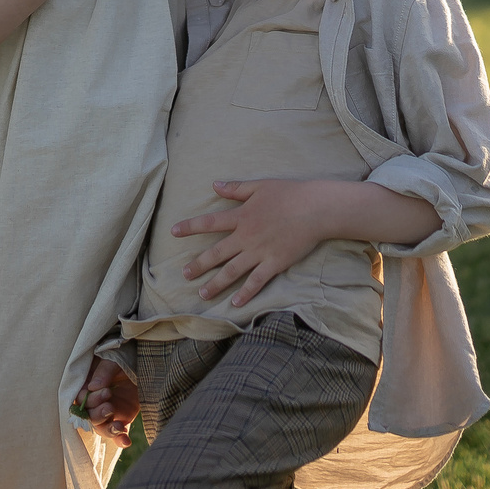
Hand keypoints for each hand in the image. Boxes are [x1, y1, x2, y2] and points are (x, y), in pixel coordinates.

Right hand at [78, 356, 138, 444]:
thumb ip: (104, 370)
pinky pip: (117, 433)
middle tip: (110, 407)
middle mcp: (95, 401)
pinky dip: (120, 439)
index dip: (90, 400)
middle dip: (98, 414)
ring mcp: (108, 410)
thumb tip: (93, 386)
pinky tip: (126, 441)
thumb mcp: (113, 358)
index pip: (81, 400)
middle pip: (89, 416)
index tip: (106, 392)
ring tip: (120, 426)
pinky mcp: (122, 418)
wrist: (144, 361)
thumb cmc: (124, 355)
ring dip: (108, 429)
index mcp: (87, 385)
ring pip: (101, 427)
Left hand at [173, 179, 338, 308]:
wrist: (315, 208)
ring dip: (216, 284)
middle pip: (217, 253)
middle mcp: (246, 236)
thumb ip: (236, 188)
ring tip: (202, 294)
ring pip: (232, 271)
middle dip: (199, 264)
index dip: (190, 227)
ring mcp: (259, 252)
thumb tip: (215, 185)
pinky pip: (256, 281)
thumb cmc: (290, 194)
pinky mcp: (274, 263)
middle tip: (185, 274)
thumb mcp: (260, 186)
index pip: (210, 222)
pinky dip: (245, 293)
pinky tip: (234, 303)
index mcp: (242, 216)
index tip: (173, 231)